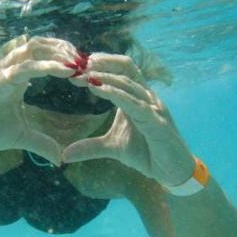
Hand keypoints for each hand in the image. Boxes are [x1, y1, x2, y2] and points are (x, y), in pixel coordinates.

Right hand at [0, 37, 76, 164]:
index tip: (85, 68)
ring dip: (58, 53)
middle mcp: (10, 70)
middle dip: (65, 48)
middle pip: (40, 44)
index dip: (65, 57)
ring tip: (78, 63)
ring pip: (32, 48)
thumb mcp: (21, 137)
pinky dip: (46, 66)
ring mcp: (2, 73)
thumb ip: (41, 144)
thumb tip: (59, 159)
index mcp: (17, 78)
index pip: (43, 54)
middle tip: (86, 61)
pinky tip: (65, 72)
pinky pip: (23, 68)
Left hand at [63, 53, 194, 185]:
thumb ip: (90, 147)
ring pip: (129, 83)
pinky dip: (117, 95)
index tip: (77, 66)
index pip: (121, 70)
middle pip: (126, 67)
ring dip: (105, 77)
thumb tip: (65, 155)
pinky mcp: (157, 123)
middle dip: (102, 63)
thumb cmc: (147, 154)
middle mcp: (146, 98)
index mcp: (136, 98)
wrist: (171, 172)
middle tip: (79, 65)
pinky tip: (99, 90)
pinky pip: (135, 104)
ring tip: (84, 76)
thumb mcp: (112, 148)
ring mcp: (153, 108)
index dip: (101, 64)